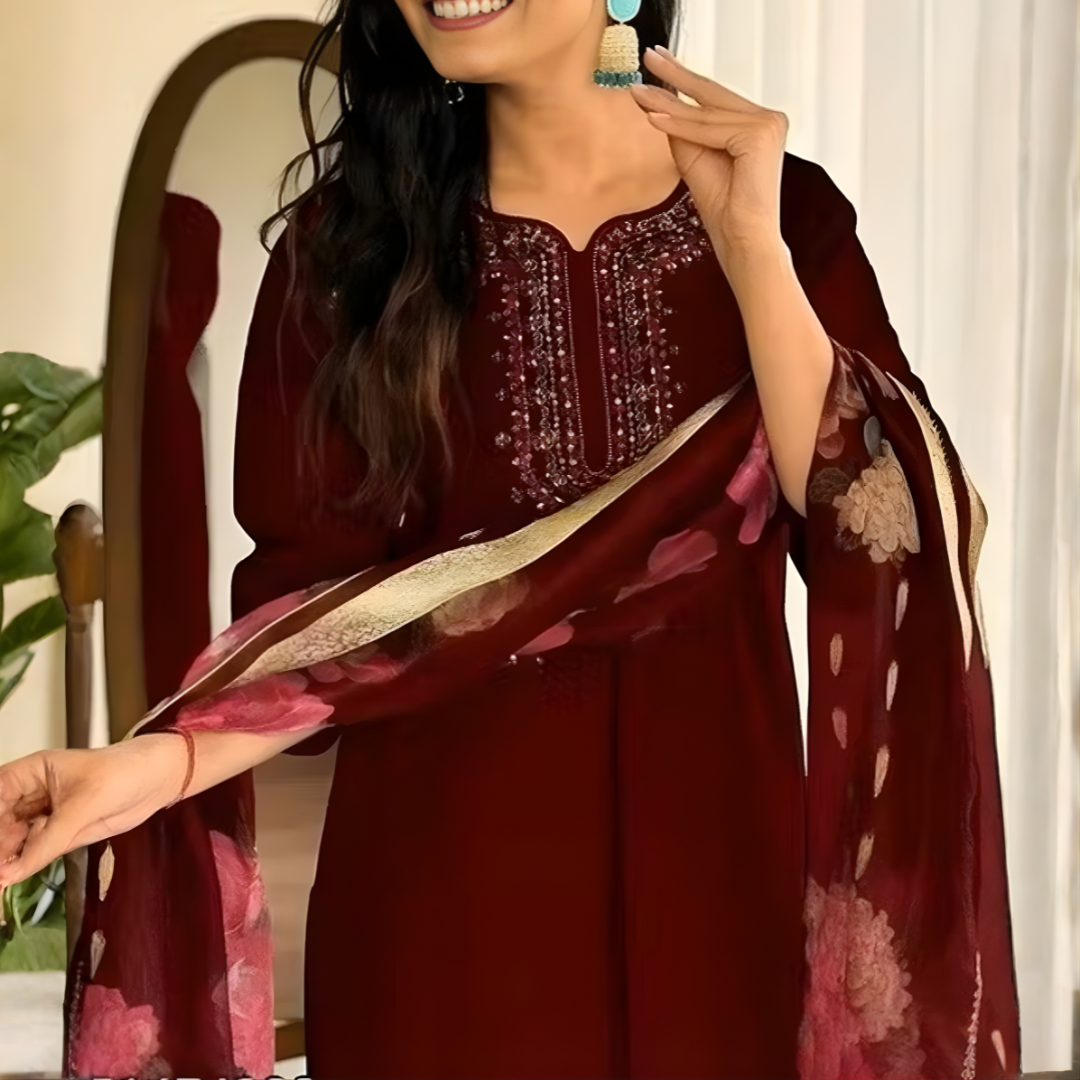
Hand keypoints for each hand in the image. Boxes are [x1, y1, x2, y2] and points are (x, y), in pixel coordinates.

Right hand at [0, 736, 187, 900]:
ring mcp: (44, 815)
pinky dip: (21, 865)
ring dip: (6, 859)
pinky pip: (32, 852)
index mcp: (33, 771)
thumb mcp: (85, 804)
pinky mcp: (58, 834)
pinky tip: (12, 876)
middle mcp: (33, 794)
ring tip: (2, 877)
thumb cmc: (125, 772)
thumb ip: (48, 840)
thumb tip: (12, 871)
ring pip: (11, 840)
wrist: (157, 781)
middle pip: (0, 821)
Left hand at [629, 46, 788, 273]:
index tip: (656, 67)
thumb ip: (683, 129)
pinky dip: (680, 125)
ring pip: (706, 113)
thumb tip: (659, 99)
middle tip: (648, 56)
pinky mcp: (760, 134)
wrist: (742, 241)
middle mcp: (769, 119)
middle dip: (676, 75)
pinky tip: (653, 119)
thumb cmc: (723, 209)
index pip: (714, 99)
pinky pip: (709, 127)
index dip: (682, 82)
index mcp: (758, 124)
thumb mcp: (695, 158)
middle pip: (712, 95)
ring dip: (668, 105)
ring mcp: (768, 124)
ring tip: (637, 93)